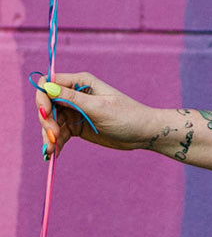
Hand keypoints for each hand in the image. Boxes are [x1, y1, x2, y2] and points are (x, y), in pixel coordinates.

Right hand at [35, 72, 157, 158]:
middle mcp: (75, 94)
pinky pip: (59, 133)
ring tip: (51, 151)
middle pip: (47, 104)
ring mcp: (75, 111)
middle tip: (52, 137)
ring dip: (48, 136)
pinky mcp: (77, 126)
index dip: (43, 97)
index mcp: (82, 82)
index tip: (46, 115)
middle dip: (45, 121)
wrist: (143, 133)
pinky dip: (55, 143)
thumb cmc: (126, 116)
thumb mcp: (99, 108)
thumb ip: (72, 98)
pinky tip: (54, 154)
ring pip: (51, 121)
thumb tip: (47, 86)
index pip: (50, 83)